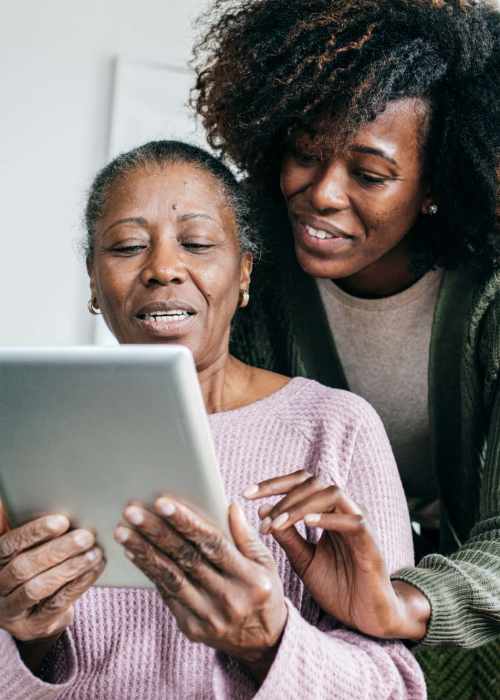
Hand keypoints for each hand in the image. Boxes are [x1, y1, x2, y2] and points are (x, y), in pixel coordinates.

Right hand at [0, 503, 104, 670]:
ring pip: (38, 588)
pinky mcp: (32, 627)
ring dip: (70, 568)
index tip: (62, 521)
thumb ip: (36, 533)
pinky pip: (55, 604)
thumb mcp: (30, 549)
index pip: (9, 545)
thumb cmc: (36, 568)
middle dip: (57, 550)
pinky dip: (78, 584)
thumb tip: (61, 505)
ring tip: (94, 553)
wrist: (35, 612)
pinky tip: (94, 569)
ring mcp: (11, 611)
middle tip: (86, 536)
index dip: (34, 532)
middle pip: (23, 568)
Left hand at [114, 498, 287, 681]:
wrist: (264, 643)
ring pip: (170, 578)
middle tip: (132, 512)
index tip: (163, 503)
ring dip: (144, 552)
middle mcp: (228, 598)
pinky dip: (149, 572)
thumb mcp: (266, 563)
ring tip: (123, 531)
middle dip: (156, 532)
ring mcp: (208, 616)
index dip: (186, 522)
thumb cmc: (264, 593)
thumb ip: (246, 535)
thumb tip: (230, 506)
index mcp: (249, 578)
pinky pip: (167, 595)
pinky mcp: (191, 628)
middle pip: (186, 559)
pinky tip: (134, 553)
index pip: (213, 544)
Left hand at [244, 470, 429, 640]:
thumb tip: (262, 510)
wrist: (366, 618)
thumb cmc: (338, 587)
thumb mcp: (303, 560)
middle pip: (314, 482)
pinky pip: (353, 521)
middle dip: (283, 494)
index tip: (246, 493)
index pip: (301, 483)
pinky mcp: (370, 543)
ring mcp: (358, 524)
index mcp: (327, 512)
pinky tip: (308, 523)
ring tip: (278, 524)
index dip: (274, 484)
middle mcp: (343, 511)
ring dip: (300, 506)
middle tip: (263, 518)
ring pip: (332, 494)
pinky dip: (329, 519)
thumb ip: (287, 537)